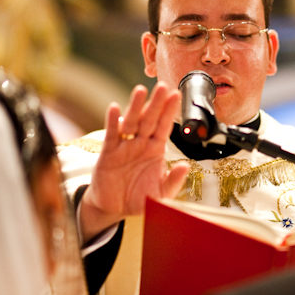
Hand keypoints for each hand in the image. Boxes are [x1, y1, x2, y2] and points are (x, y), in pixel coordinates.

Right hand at [79, 82, 188, 240]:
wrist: (113, 208)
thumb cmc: (138, 199)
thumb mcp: (160, 195)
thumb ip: (173, 181)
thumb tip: (185, 166)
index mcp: (155, 150)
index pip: (164, 127)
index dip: (170, 112)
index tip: (176, 95)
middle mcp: (140, 144)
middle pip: (149, 120)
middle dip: (156, 103)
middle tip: (163, 86)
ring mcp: (124, 147)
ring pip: (131, 123)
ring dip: (135, 107)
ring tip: (140, 91)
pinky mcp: (108, 153)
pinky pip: (111, 135)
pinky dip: (112, 122)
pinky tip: (115, 109)